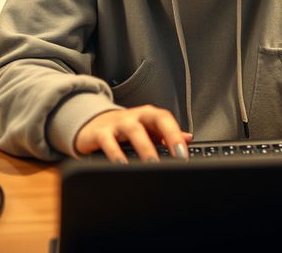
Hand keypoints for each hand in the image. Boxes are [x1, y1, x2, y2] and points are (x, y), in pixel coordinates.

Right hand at [74, 104, 191, 162]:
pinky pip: (108, 141)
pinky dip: (115, 154)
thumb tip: (188, 139)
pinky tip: (122, 166)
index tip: (184, 154)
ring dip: (144, 147)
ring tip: (152, 165)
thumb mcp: (147, 131)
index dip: (176, 135)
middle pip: (154, 119)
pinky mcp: (100, 133)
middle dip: (167, 136)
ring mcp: (117, 123)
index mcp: (148, 116)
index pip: (166, 119)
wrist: (93, 125)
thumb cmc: (125, 131)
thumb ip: (166, 135)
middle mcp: (135, 116)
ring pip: (133, 130)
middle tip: (176, 158)